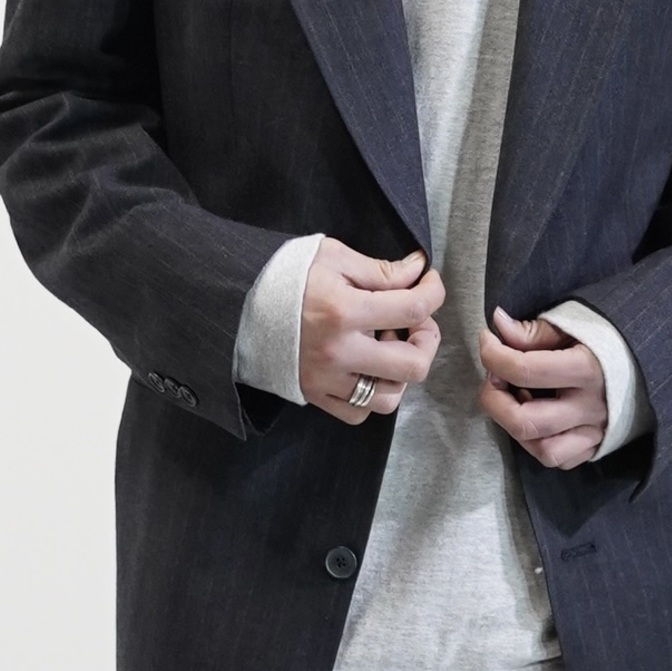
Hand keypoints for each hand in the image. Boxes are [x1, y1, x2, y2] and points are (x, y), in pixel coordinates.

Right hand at [299, 241, 443, 423]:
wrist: (238, 304)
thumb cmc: (285, 276)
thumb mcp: (333, 257)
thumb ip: (379, 270)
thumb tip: (417, 272)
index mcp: (344, 311)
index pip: (412, 309)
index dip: (433, 293)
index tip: (429, 284)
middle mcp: (339, 352)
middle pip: (413, 365)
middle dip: (427, 340)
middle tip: (415, 323)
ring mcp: (327, 380)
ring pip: (389, 399)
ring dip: (400, 374)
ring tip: (387, 347)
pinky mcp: (315, 395)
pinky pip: (357, 413)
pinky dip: (371, 396)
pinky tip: (367, 369)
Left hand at [479, 309, 608, 469]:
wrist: (652, 359)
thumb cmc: (609, 338)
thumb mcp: (575, 324)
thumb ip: (535, 330)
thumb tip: (498, 325)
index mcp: (587, 368)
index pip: (524, 370)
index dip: (493, 355)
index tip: (489, 342)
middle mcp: (591, 407)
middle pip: (525, 421)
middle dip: (494, 400)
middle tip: (494, 379)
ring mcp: (596, 432)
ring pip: (544, 450)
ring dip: (517, 429)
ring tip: (516, 402)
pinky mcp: (597, 446)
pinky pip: (562, 460)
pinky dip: (541, 444)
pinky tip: (538, 420)